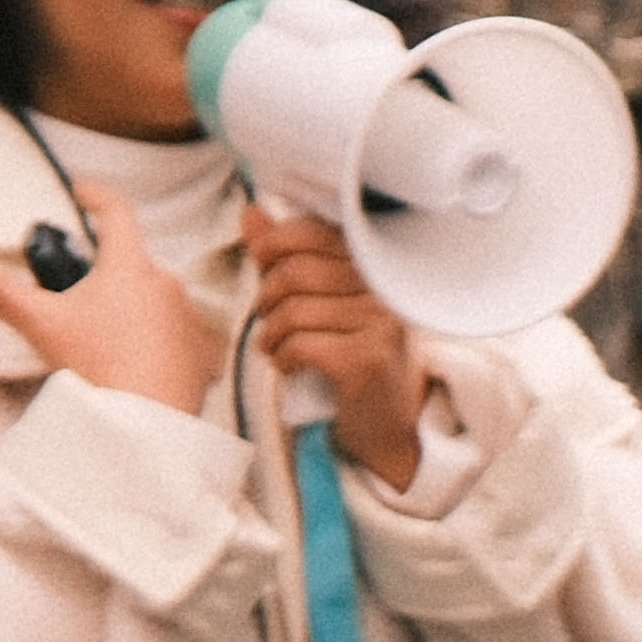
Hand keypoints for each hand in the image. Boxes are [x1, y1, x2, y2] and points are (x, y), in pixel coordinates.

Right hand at [0, 190, 216, 415]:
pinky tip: (141, 363)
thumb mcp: (42, 325)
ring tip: (109, 337)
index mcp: (130, 267)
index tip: (83, 194)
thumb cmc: (98, 368)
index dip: (98, 197)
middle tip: (84, 291)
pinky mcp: (204, 357)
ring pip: (159, 301)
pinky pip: (179, 339)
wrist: (145, 427)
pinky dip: (160, 343)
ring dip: (137, 309)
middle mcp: (167, 285)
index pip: (117, 213)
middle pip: (135, 264)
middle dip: (110, 272)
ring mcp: (190, 321)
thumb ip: (0, 293)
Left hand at [248, 216, 426, 455]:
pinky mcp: (366, 361)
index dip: (274, 247)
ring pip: (293, 311)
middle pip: (296, 272)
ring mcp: (379, 325)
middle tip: (268, 320)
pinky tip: (289, 366)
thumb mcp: (323, 302)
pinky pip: (300, 345)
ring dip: (271, 334)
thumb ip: (289, 255)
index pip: (312, 231)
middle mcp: (383, 290)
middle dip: (267, 297)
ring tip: (275, 348)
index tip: (265, 270)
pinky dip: (283, 357)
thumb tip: (250, 214)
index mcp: (374, 266)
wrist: (391, 427)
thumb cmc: (354, 360)